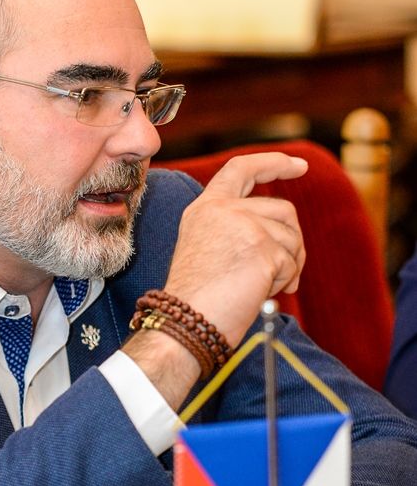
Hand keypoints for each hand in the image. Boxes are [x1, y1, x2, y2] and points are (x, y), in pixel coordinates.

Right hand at [165, 152, 307, 347]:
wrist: (185, 322)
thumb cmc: (196, 298)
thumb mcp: (210, 248)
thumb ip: (238, 228)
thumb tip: (286, 232)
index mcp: (206, 207)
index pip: (242, 169)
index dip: (274, 163)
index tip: (299, 165)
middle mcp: (223, 209)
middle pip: (283, 209)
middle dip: (294, 239)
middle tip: (289, 270)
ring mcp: (244, 224)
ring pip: (292, 236)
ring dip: (289, 265)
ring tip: (263, 287)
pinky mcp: (262, 247)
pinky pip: (291, 262)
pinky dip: (284, 282)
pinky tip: (260, 294)